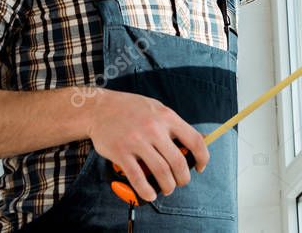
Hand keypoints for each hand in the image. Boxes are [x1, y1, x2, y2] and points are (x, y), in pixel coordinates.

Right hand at [85, 89, 209, 201]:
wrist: (99, 108)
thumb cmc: (131, 109)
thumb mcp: (157, 109)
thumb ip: (173, 124)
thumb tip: (195, 142)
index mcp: (167, 117)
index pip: (194, 140)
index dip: (202, 157)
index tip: (201, 167)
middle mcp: (154, 129)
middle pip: (178, 161)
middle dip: (183, 178)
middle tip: (181, 182)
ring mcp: (137, 141)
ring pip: (161, 171)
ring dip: (168, 186)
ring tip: (167, 189)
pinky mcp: (121, 152)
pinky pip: (137, 177)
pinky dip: (146, 190)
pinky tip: (150, 194)